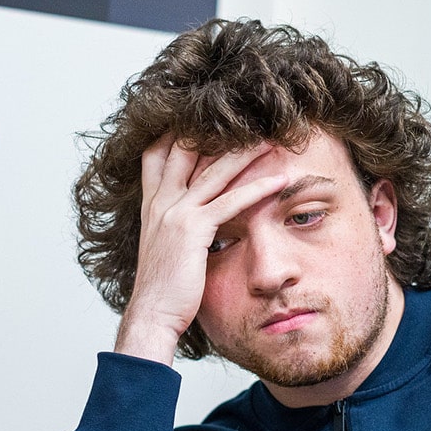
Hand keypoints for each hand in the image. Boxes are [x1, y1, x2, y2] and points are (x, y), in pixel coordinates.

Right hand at [115, 136, 289, 362]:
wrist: (152, 314)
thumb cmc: (162, 289)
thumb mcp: (164, 248)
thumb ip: (175, 227)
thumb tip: (197, 224)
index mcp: (152, 204)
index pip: (158, 153)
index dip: (177, 131)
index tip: (201, 117)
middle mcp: (161, 201)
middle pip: (188, 149)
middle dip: (216, 130)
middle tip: (246, 116)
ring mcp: (175, 212)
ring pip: (215, 170)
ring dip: (246, 152)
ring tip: (272, 139)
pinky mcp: (193, 229)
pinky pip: (230, 201)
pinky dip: (257, 189)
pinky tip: (279, 181)